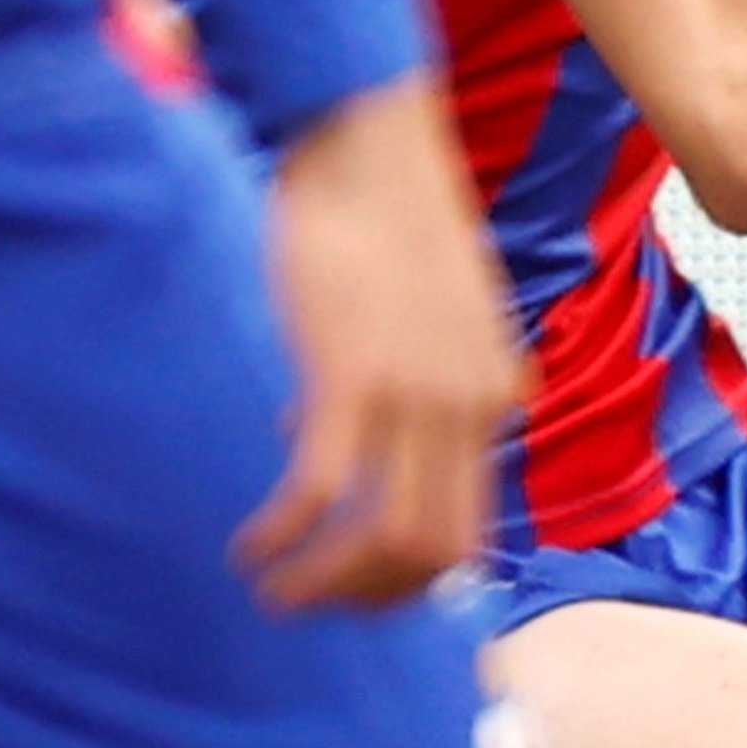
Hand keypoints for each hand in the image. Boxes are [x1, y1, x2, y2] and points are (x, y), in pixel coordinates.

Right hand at [239, 71, 523, 609]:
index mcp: (494, 397)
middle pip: (439, 554)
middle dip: (367, 597)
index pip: (472, 531)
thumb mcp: (421, 317)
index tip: (351, 585)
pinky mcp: (354, 374)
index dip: (410, 580)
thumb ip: (400, 382)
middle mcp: (472, 408)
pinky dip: (286, 535)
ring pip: (391, 540)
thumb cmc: (382, 223)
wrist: (367, 144)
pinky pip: (324, 490)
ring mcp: (419, 396)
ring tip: (272, 590)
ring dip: (326, 582)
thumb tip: (310, 435)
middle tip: (306, 603)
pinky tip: (252, 547)